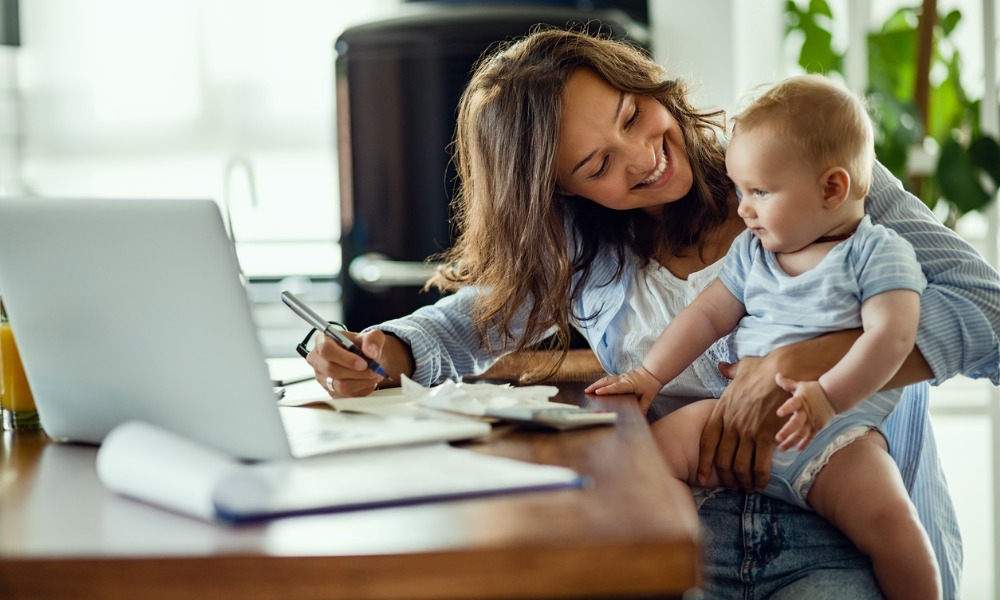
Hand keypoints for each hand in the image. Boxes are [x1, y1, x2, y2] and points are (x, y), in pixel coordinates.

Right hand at [307, 329, 384, 396]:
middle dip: (358, 373)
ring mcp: (322, 377)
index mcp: (323, 340)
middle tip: (375, 370)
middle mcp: (318, 359)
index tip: (364, 363)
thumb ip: (373, 339)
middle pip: (332, 370)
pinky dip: (362, 390)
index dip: (345, 358)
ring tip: (375, 375)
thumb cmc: (363, 345)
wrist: (364, 359)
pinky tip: (369, 382)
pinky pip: (346, 395)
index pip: (326, 350)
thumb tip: (371, 352)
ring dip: (362, 382)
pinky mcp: (330, 391)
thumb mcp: (372, 336)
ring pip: (340, 386)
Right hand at [585, 367, 662, 414]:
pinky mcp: (620, 377)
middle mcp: (623, 379)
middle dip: (596, 386)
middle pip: (607, 381)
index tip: (598, 392)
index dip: (606, 390)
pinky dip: (601, 383)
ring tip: (588, 390)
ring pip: (606, 379)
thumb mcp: (649, 398)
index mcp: (629, 384)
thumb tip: (640, 418)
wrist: (653, 372)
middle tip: (586, 391)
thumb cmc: (650, 384)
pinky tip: (596, 387)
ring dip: (596, 384)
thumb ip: (643, 407)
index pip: (616, 387)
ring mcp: (621, 377)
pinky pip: (608, 380)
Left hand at [696, 356, 788, 491]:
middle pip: (722, 460)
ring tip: (748, 487)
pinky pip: (760, 464)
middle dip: (726, 478)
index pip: (706, 442)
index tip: (701, 477)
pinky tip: (762, 483)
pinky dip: (760, 478)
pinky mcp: (766, 435)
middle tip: (733, 486)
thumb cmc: (764, 369)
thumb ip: (729, 372)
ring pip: (739, 466)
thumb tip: (722, 367)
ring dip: (743, 481)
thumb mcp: (741, 369)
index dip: (704, 463)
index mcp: (721, 411)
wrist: (785, 369)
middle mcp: (731, 423)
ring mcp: (748, 430)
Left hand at [774, 374, 835, 451]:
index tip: (778, 413)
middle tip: (777, 438)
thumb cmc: (813, 390)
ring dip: (792, 441)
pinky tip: (797, 449)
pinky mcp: (817, 427)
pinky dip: (804, 443)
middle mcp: (806, 412)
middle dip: (787, 431)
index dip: (786, 408)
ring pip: (802, 433)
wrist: (833, 396)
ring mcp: (812, 421)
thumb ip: (787, 383)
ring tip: (781, 448)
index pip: (792, 404)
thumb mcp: (800, 385)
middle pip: (797, 423)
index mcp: (801, 400)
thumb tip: (776, 375)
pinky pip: (810, 437)